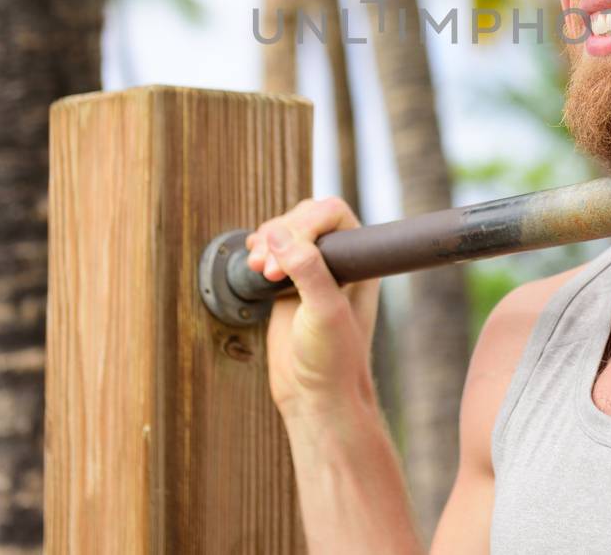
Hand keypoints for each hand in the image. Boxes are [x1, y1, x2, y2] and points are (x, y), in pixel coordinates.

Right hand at [245, 196, 380, 418]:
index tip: (284, 257)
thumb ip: (306, 269)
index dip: (303, 225)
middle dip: (280, 234)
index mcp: (358, 260)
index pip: (331, 213)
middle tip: (268, 270)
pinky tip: (252, 264)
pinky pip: (272, 253)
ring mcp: (312, 272)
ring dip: (266, 242)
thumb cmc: (333, 360)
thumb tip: (279, 235)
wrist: (315, 396)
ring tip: (258, 269)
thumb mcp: (324, 312)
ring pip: (286, 232)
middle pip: (305, 217)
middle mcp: (337, 261)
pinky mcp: (288, 286)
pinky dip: (259, 252)